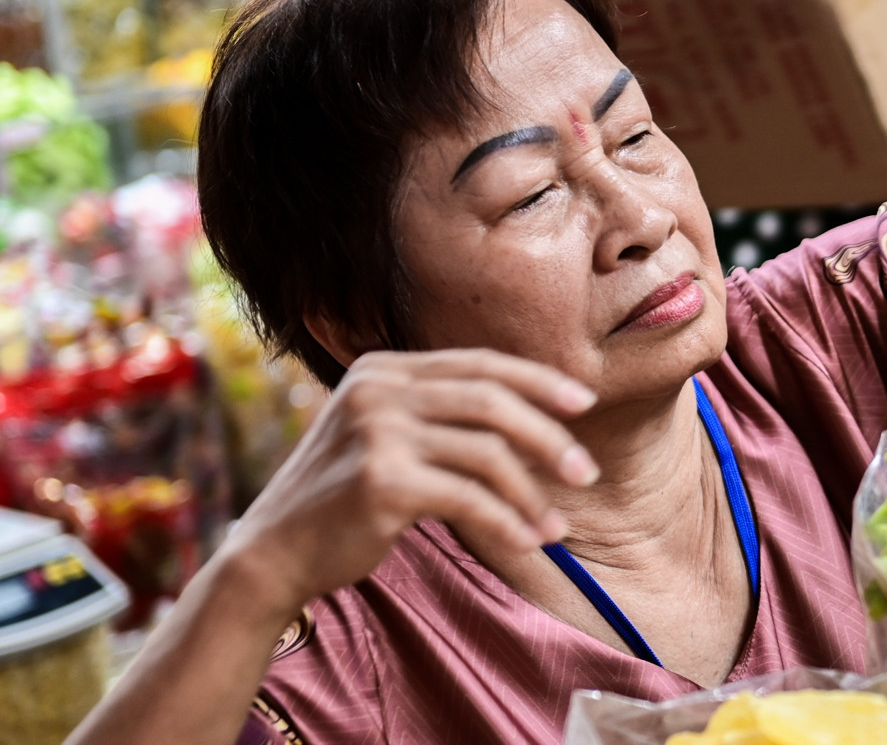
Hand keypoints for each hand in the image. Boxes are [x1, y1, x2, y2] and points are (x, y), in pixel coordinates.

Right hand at [216, 349, 599, 614]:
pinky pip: (469, 498)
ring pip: (488, 453)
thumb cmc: (341, 501)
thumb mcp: (385, 437)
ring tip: (557, 527)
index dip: (538, 381)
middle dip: (549, 437)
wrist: (271, 554)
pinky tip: (526, 542)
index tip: (584, 403)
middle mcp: (377, 390)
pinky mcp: (380, 480)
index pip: (479, 363)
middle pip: (492, 401)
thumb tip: (535, 419)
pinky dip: (506, 522)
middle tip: (585, 473)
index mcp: (382, 370)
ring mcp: (376, 432)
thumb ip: (438, 416)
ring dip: (532, 494)